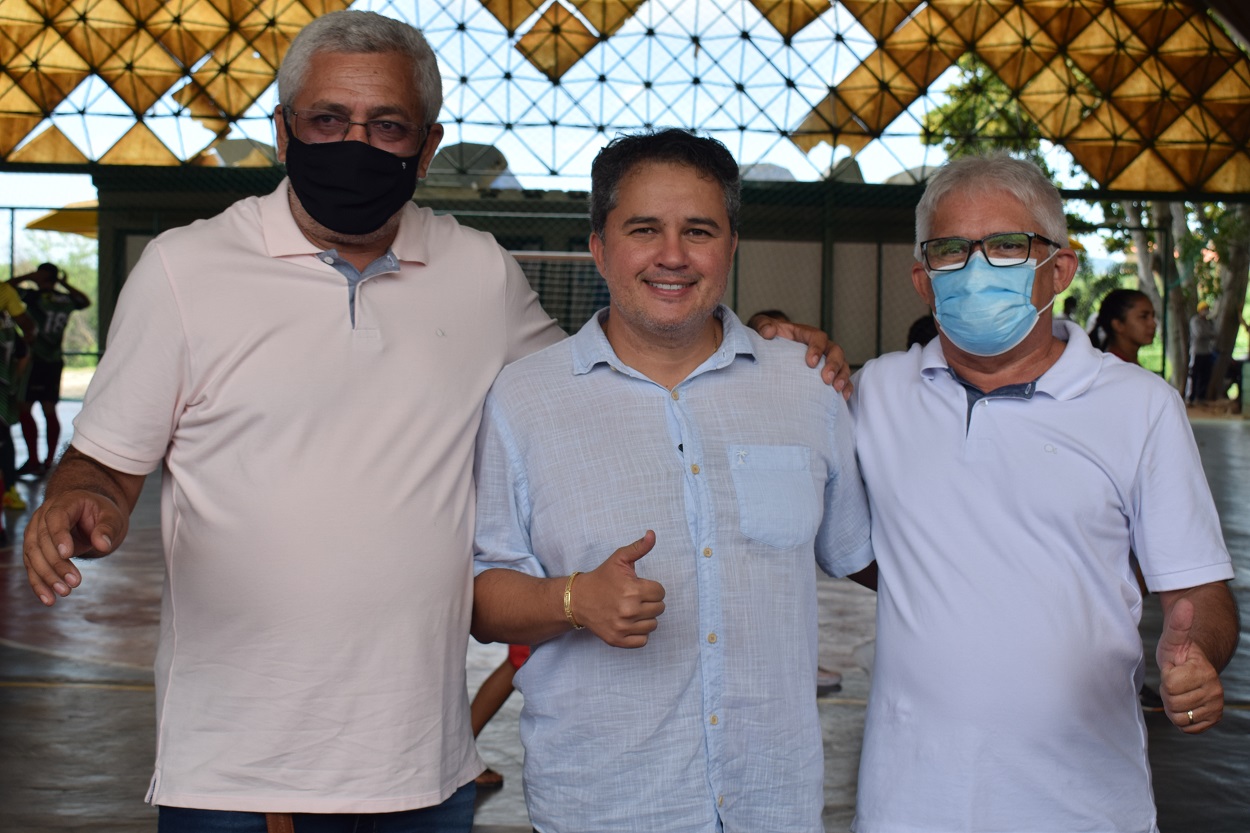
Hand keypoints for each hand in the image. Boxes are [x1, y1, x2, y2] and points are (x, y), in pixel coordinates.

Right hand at [23, 489, 129, 605]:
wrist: (88, 512)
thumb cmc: (101, 513)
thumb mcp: (111, 516)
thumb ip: (108, 528)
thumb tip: (103, 545)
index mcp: (63, 503)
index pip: (56, 518)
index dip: (59, 536)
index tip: (67, 554)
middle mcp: (42, 516)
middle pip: (42, 541)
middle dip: (56, 564)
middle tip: (74, 582)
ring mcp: (34, 533)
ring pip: (33, 556)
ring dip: (46, 577)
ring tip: (64, 592)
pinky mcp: (34, 549)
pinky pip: (32, 567)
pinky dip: (39, 584)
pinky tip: (48, 599)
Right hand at [571, 531, 665, 647]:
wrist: (578, 599)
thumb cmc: (602, 578)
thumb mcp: (619, 559)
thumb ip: (639, 547)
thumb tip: (652, 534)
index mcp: (633, 590)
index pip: (661, 593)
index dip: (652, 588)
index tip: (639, 586)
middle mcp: (629, 610)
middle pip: (659, 609)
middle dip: (650, 602)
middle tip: (635, 598)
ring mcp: (623, 627)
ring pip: (653, 625)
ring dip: (645, 618)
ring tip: (632, 610)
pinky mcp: (618, 640)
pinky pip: (643, 641)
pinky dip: (639, 633)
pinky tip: (629, 623)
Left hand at [752, 318, 851, 396]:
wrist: (769, 347)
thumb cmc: (767, 336)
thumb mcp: (761, 326)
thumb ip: (763, 325)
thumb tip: (768, 332)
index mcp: (806, 334)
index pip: (818, 337)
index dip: (817, 348)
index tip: (811, 363)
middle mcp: (820, 346)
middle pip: (835, 351)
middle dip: (834, 365)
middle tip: (827, 379)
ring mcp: (826, 360)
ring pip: (842, 364)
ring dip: (842, 376)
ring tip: (836, 389)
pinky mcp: (827, 373)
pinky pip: (842, 378)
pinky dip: (845, 386)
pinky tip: (843, 397)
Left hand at [1157, 597, 1223, 732]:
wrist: (1194, 667)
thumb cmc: (1180, 653)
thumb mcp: (1173, 639)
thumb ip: (1178, 624)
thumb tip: (1186, 602)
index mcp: (1204, 672)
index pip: (1170, 685)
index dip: (1166, 677)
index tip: (1173, 669)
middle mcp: (1215, 692)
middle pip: (1174, 703)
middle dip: (1169, 693)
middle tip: (1176, 681)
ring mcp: (1215, 707)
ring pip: (1180, 718)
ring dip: (1174, 706)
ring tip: (1180, 691)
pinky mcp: (1213, 719)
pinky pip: (1188, 728)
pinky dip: (1182, 719)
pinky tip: (1185, 703)